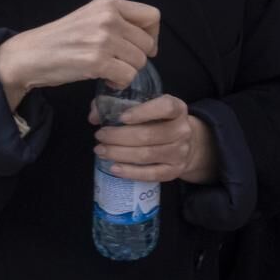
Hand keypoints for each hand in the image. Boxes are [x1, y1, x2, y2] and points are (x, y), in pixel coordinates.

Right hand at [0, 0, 159, 109]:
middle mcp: (108, 17)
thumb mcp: (91, 17)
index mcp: (108, 4)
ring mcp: (102, 39)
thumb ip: (118, 21)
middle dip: (137, 57)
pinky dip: (119, 83)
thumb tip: (150, 42)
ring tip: (109, 70)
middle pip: (147, 43)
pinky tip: (105, 79)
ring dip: (127, 71)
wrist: (29, 55)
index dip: (152, 34)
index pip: (152, 16)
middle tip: (118, 62)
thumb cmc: (61, 39)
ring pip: (139, 61)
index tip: (140, 46)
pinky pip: (127, 77)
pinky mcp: (96, 61)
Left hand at [90, 95, 219, 183]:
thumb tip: (94, 116)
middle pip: (149, 135)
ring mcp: (180, 153)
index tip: (121, 117)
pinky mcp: (174, 171)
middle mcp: (182, 130)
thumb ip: (119, 105)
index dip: (143, 112)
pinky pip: (150, 174)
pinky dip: (130, 172)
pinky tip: (114, 167)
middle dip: (119, 136)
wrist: (186, 144)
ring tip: (101, 150)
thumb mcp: (148, 107)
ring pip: (146, 155)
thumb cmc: (159, 122)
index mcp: (177, 109)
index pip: (165, 108)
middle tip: (100, 136)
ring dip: (119, 153)